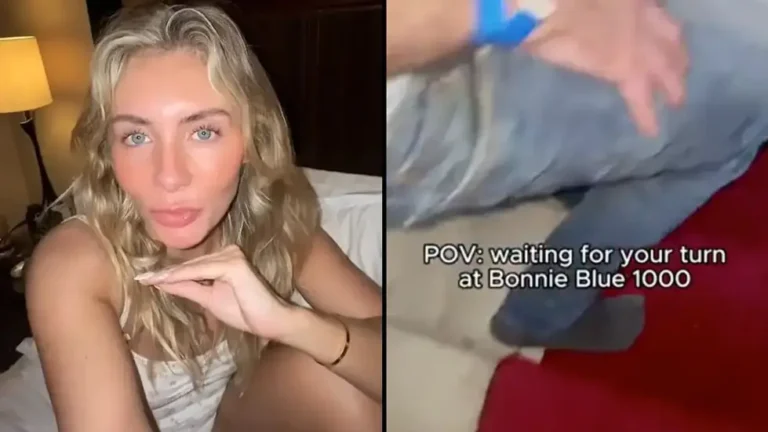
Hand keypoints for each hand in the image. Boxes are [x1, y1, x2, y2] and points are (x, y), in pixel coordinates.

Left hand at [135, 245, 291, 339]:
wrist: (270, 321)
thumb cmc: (244, 311)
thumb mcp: (209, 299)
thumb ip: (187, 288)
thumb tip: (161, 282)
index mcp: (224, 258)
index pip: (192, 266)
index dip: (168, 273)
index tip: (143, 279)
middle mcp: (229, 251)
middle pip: (190, 265)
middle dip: (166, 273)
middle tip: (140, 278)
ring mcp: (232, 255)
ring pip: (194, 267)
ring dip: (170, 275)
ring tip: (148, 280)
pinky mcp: (234, 264)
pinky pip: (202, 271)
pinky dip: (183, 276)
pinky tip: (164, 280)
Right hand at [523, 0, 687, 135]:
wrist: (555, 8)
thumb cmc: (557, 0)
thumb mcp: (575, 0)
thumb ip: (582, 8)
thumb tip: (571, 13)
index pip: (654, 10)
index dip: (658, 22)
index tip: (659, 29)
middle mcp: (641, 15)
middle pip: (670, 37)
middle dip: (676, 54)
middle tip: (680, 68)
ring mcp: (639, 42)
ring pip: (666, 66)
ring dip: (672, 83)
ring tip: (676, 100)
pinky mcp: (626, 68)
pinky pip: (639, 97)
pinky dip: (645, 115)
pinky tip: (650, 130)